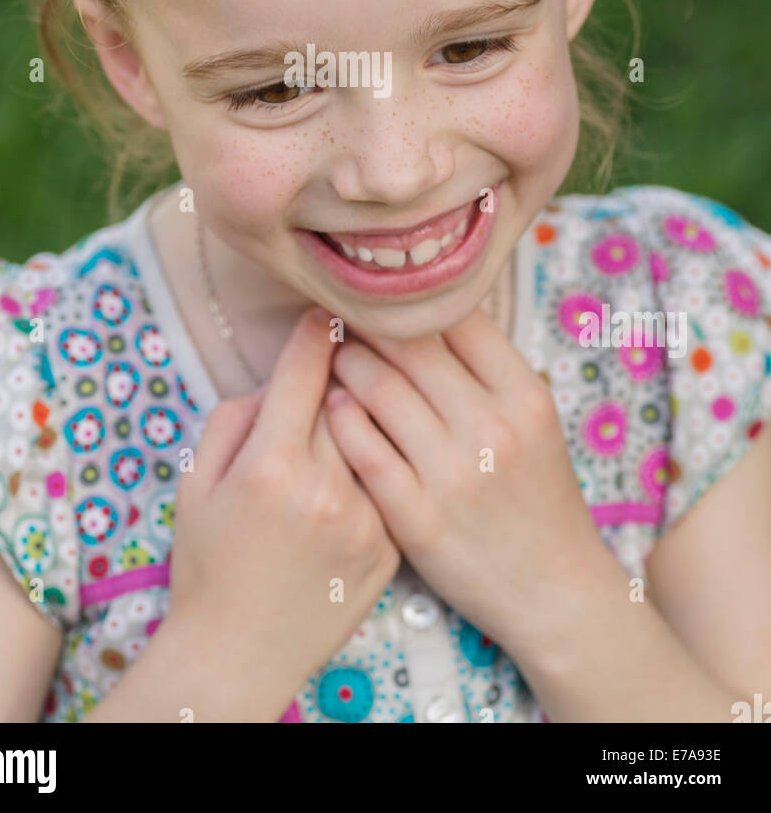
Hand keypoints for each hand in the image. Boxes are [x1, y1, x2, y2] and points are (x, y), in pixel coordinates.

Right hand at [167, 307, 400, 720]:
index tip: (325, 312)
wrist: (238, 655)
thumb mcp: (197, 479)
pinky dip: (382, 464)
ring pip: (380, 432)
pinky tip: (369, 464)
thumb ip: (239, 414)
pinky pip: (392, 478)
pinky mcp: (391, 547)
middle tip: (347, 354)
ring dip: (372, 414)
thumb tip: (286, 376)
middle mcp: (326, 488)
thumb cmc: (208, 560)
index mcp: (272, 464)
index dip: (317, 331)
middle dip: (347, 370)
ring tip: (367, 404)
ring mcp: (366, 521)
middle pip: (352, 393)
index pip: (309, 368)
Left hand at [325, 304, 605, 653]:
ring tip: (334, 358)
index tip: (384, 296)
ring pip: (377, 389)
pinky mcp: (417, 517)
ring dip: (346, 364)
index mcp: (525, 396)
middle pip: (408, 345)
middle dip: (365, 324)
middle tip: (341, 316)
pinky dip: (340, 418)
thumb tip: (425, 307)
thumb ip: (487, 368)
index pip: (456, 318)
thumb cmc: (537, 496)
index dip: (411, 300)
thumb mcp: (534, 421)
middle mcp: (492, 428)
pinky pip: (362, 449)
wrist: (554, 592)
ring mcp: (453, 474)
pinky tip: (332, 407)